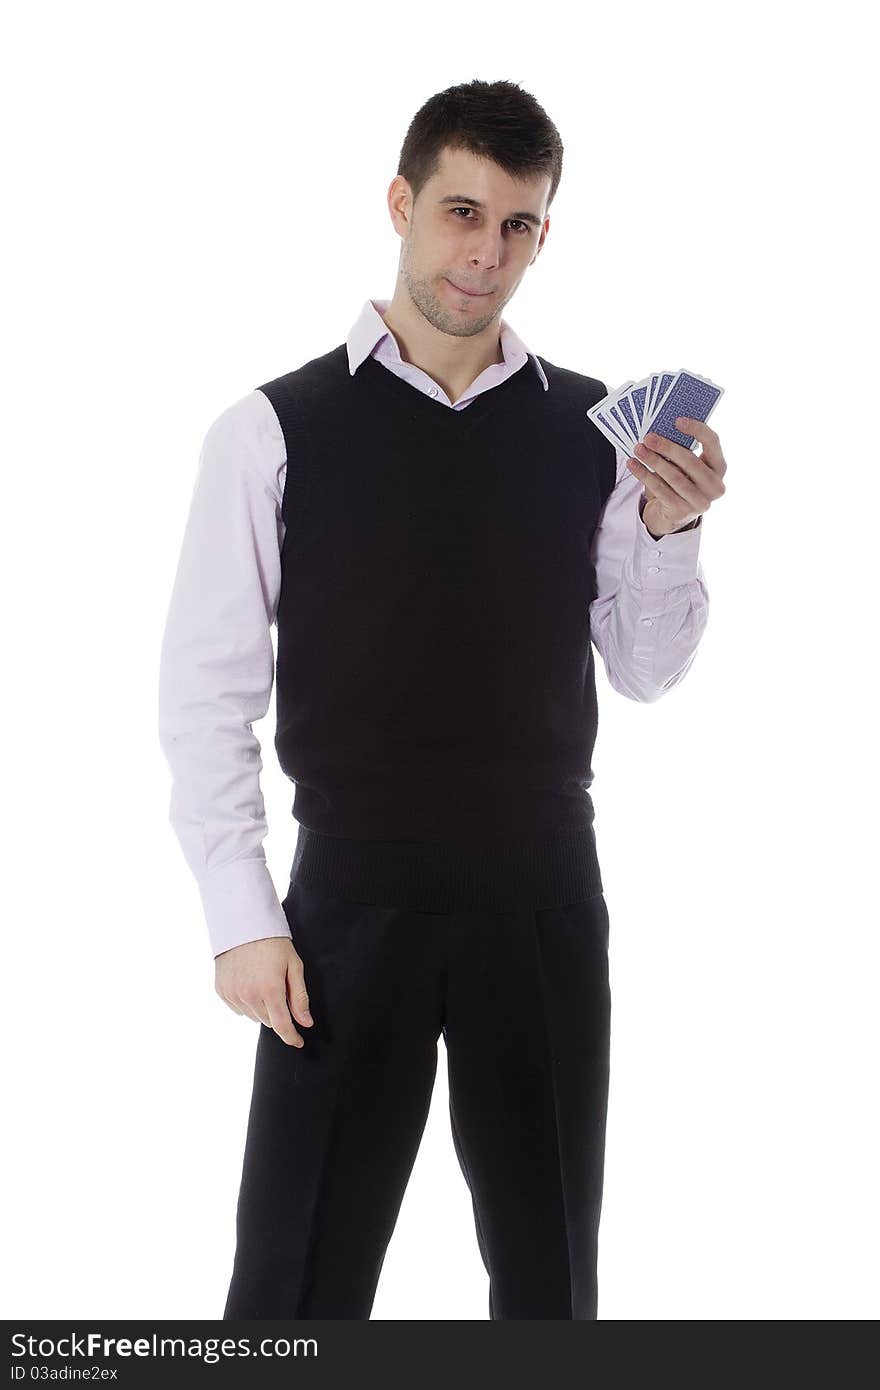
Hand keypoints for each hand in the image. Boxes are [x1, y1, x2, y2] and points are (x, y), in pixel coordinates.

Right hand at [214, 936, 313, 1047]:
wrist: (242, 923)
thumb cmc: (273, 942)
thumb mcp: (293, 965)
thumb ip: (299, 997)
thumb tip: (306, 1023)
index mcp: (270, 989)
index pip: (282, 1025)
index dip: (291, 1037)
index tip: (298, 1042)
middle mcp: (249, 995)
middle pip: (268, 1021)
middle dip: (278, 1012)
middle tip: (280, 989)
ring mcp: (233, 994)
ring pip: (253, 1016)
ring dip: (262, 1008)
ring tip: (264, 982)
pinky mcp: (221, 991)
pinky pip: (238, 1009)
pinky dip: (246, 1003)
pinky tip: (250, 983)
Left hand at [627, 416, 726, 536]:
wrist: (673, 513)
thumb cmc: (681, 480)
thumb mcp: (686, 465)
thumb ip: (682, 448)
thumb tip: (661, 429)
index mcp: (719, 467)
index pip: (713, 443)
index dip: (697, 430)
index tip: (677, 420)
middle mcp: (715, 486)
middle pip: (691, 461)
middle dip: (667, 447)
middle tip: (649, 437)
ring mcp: (700, 501)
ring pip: (674, 476)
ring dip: (653, 460)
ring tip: (638, 449)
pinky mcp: (682, 511)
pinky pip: (660, 489)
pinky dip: (644, 475)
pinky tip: (633, 464)